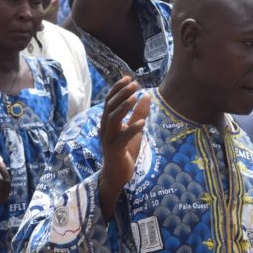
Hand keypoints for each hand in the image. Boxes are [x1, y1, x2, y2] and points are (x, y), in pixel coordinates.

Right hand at [98, 76, 150, 219]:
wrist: (118, 174)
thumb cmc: (125, 151)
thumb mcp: (134, 129)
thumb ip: (139, 113)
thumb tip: (147, 95)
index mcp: (107, 122)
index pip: (109, 101)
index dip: (118, 88)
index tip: (129, 78)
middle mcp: (105, 129)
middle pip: (110, 107)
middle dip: (121, 94)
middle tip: (134, 84)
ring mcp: (108, 140)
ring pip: (112, 120)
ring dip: (124, 108)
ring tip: (135, 98)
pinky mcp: (114, 151)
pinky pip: (122, 138)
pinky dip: (131, 129)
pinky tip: (142, 122)